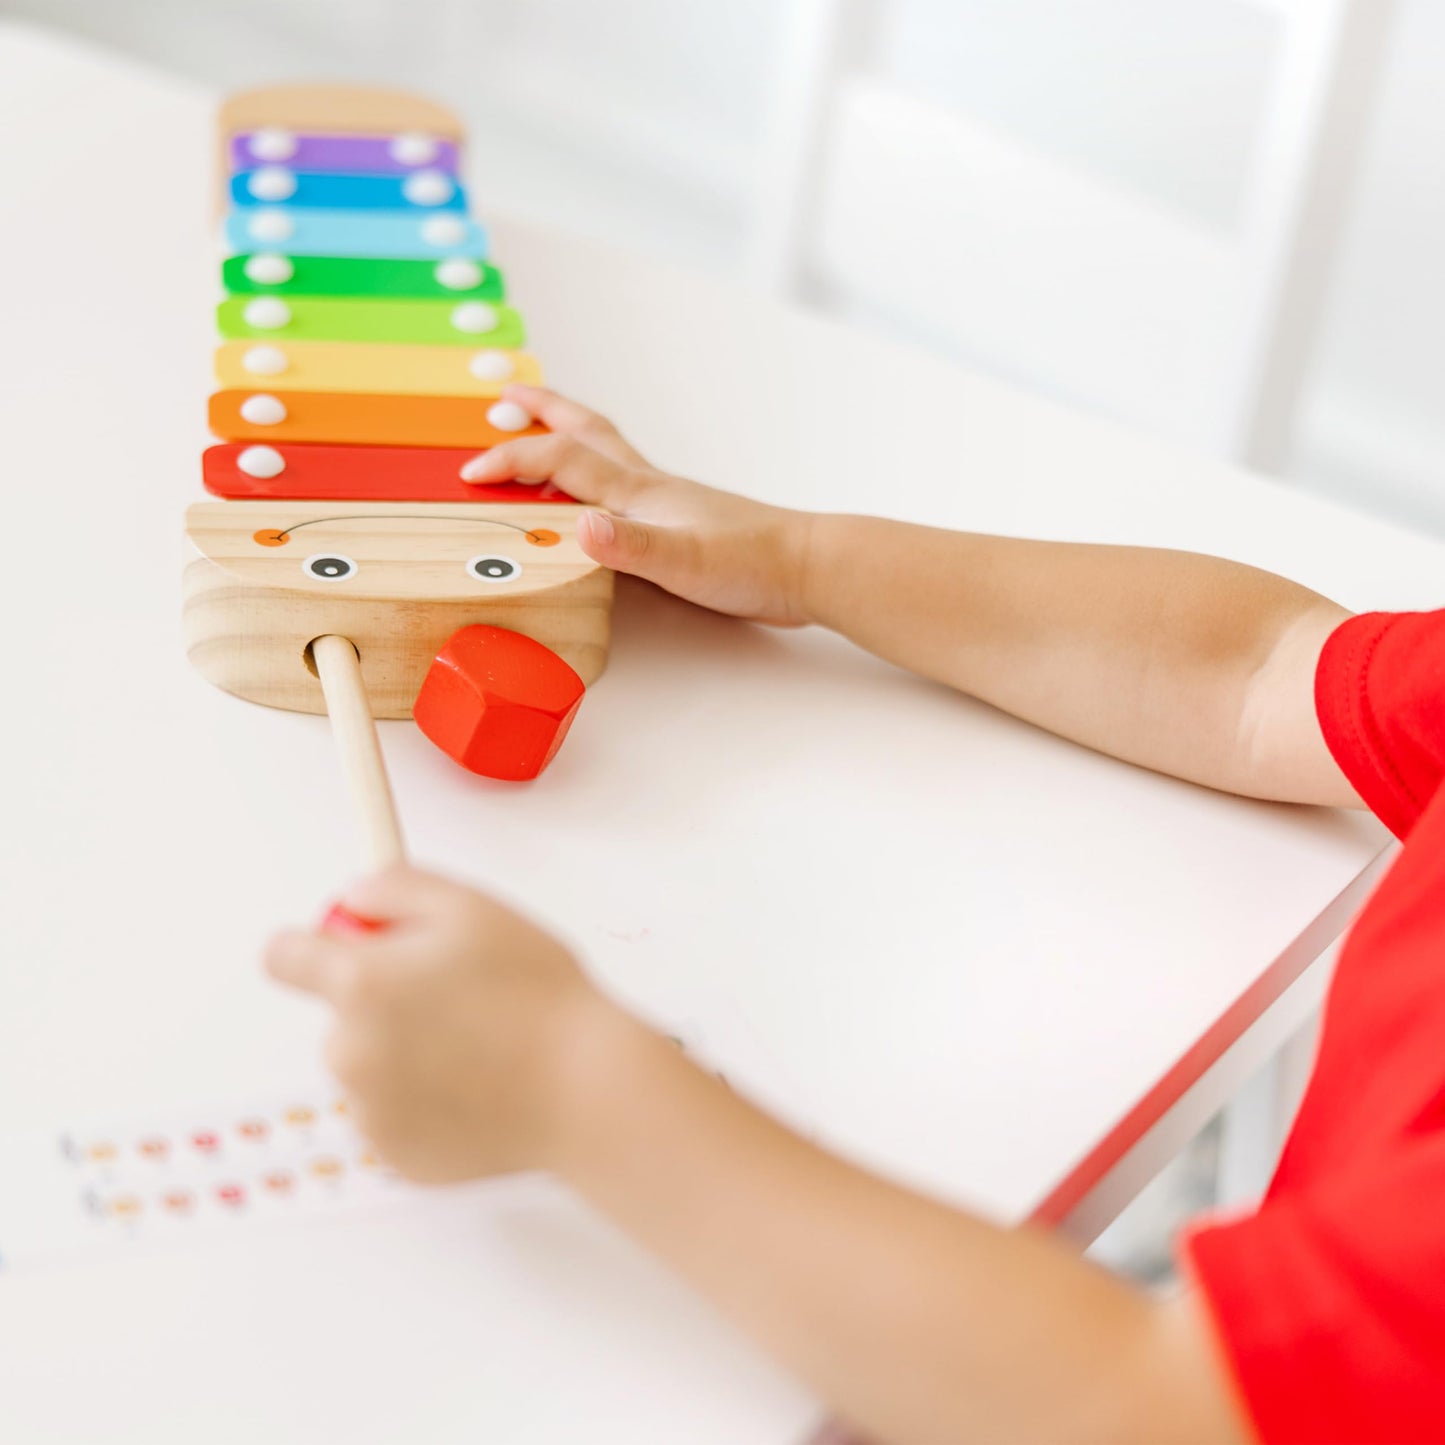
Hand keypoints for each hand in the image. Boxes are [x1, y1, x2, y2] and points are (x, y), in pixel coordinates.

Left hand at [264, 865, 622, 1182]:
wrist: (585, 1090)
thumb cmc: (537, 997)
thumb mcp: (472, 907)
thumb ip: (395, 886)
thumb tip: (354, 898)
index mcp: (359, 984)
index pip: (281, 957)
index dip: (315, 944)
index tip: (354, 948)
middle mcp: (348, 1052)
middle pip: (338, 1016)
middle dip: (382, 1003)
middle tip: (456, 999)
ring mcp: (369, 1111)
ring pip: (368, 1068)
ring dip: (403, 1055)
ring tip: (478, 1047)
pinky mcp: (396, 1154)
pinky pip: (393, 1117)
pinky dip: (424, 1104)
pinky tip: (477, 1088)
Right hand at [462, 386, 813, 625]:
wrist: (807, 567)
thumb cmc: (751, 565)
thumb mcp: (684, 563)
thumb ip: (630, 548)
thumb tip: (581, 528)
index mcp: (637, 492)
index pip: (559, 461)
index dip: (511, 461)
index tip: (470, 473)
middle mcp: (647, 487)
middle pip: (584, 433)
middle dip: (541, 411)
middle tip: (507, 395)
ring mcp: (667, 501)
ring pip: (605, 453)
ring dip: (568, 434)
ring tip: (545, 428)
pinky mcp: (682, 522)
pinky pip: (623, 484)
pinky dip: (598, 475)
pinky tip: (603, 496)